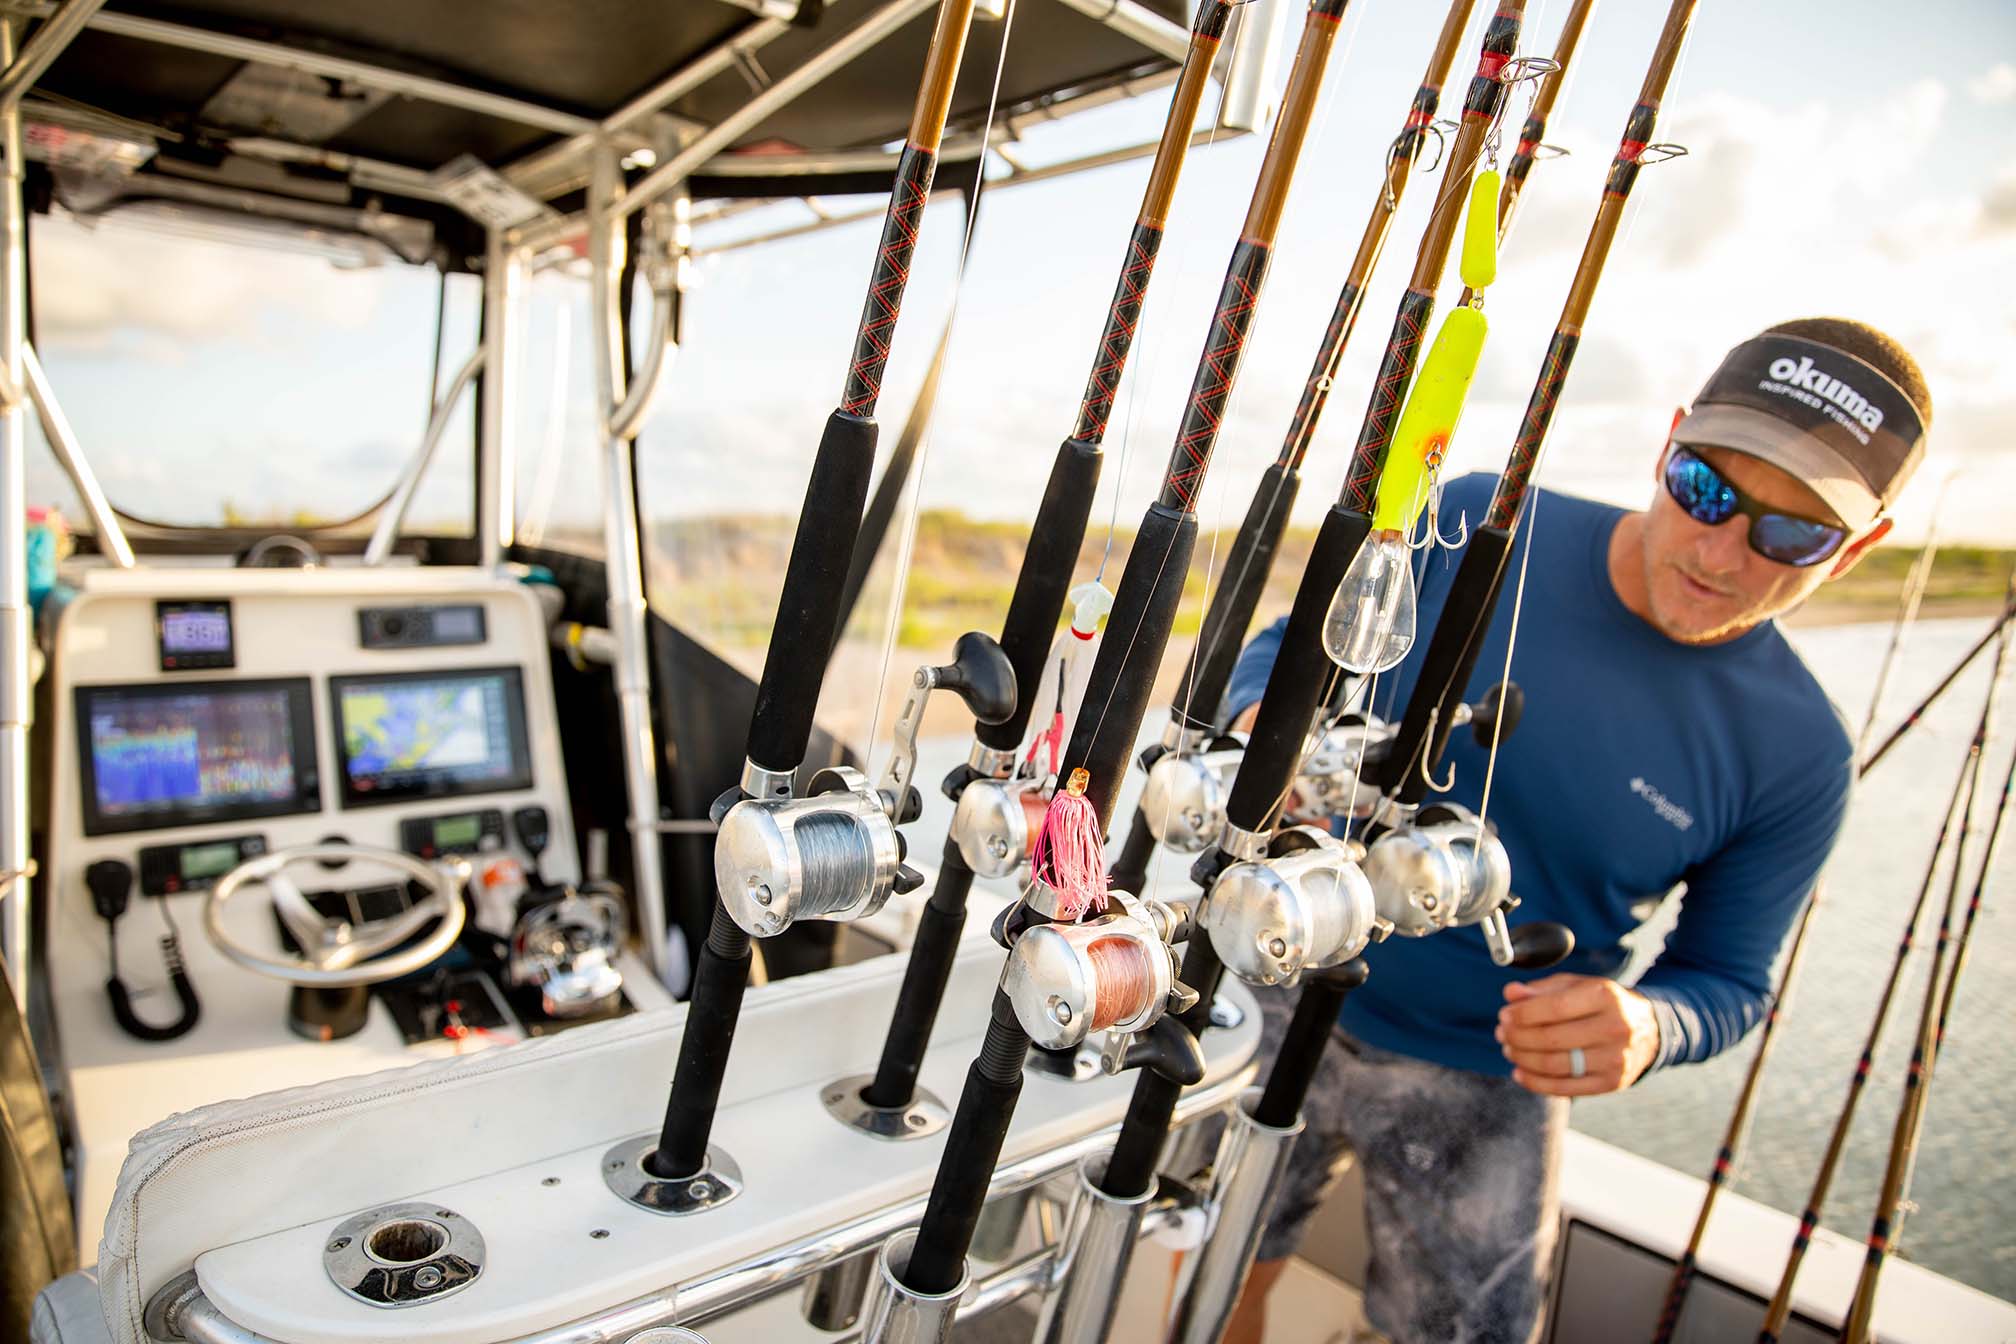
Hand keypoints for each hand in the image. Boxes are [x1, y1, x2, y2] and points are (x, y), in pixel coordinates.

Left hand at [1496, 974, 1660, 1095]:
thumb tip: (1511, 994)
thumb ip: (1543, 989)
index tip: (1505, 1015)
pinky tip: (1520, 1073)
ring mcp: (1616, 1059)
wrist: (1648, 1030)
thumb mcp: (1577, 986)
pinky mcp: (1612, 1083)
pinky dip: (1536, 1083)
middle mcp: (1615, 1027)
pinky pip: (1566, 1088)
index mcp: (1605, 996)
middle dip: (1518, 1037)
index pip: (1555, 1007)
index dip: (1523, 1014)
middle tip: (1502, 1033)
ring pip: (1556, 1065)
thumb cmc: (1602, 1004)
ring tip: (1509, 1050)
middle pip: (1553, 1039)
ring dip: (1523, 1059)